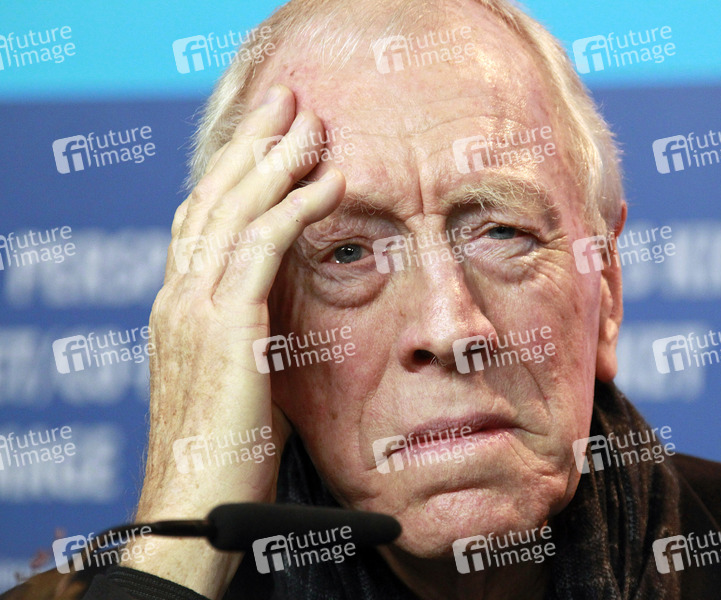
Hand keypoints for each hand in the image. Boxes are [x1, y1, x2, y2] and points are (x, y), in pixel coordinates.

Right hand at [119, 84, 344, 598]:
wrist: (193, 507)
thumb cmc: (223, 454)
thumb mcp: (235, 380)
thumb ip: (249, 335)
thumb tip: (280, 312)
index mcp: (179, 308)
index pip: (201, 218)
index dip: (234, 171)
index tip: (268, 138)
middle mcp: (178, 297)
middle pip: (214, 196)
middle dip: (251, 143)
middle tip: (286, 101)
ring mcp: (195, 309)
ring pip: (234, 209)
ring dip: (276, 158)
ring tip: (311, 120)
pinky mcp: (225, 328)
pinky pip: (262, 247)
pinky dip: (296, 207)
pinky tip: (330, 181)